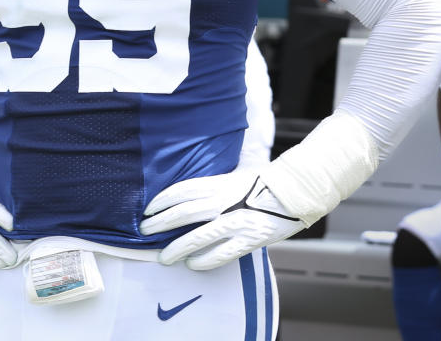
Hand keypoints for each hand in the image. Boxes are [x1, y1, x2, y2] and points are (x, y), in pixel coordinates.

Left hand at [141, 170, 304, 270]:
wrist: (296, 191)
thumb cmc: (266, 182)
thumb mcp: (236, 175)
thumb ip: (215, 185)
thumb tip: (191, 196)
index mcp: (220, 183)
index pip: (182, 190)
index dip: (162, 200)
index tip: (148, 209)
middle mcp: (224, 201)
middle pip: (183, 213)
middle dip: (160, 223)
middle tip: (145, 231)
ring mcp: (235, 221)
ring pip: (197, 236)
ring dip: (176, 247)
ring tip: (164, 256)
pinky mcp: (247, 239)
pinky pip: (220, 254)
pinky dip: (203, 261)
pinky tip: (192, 265)